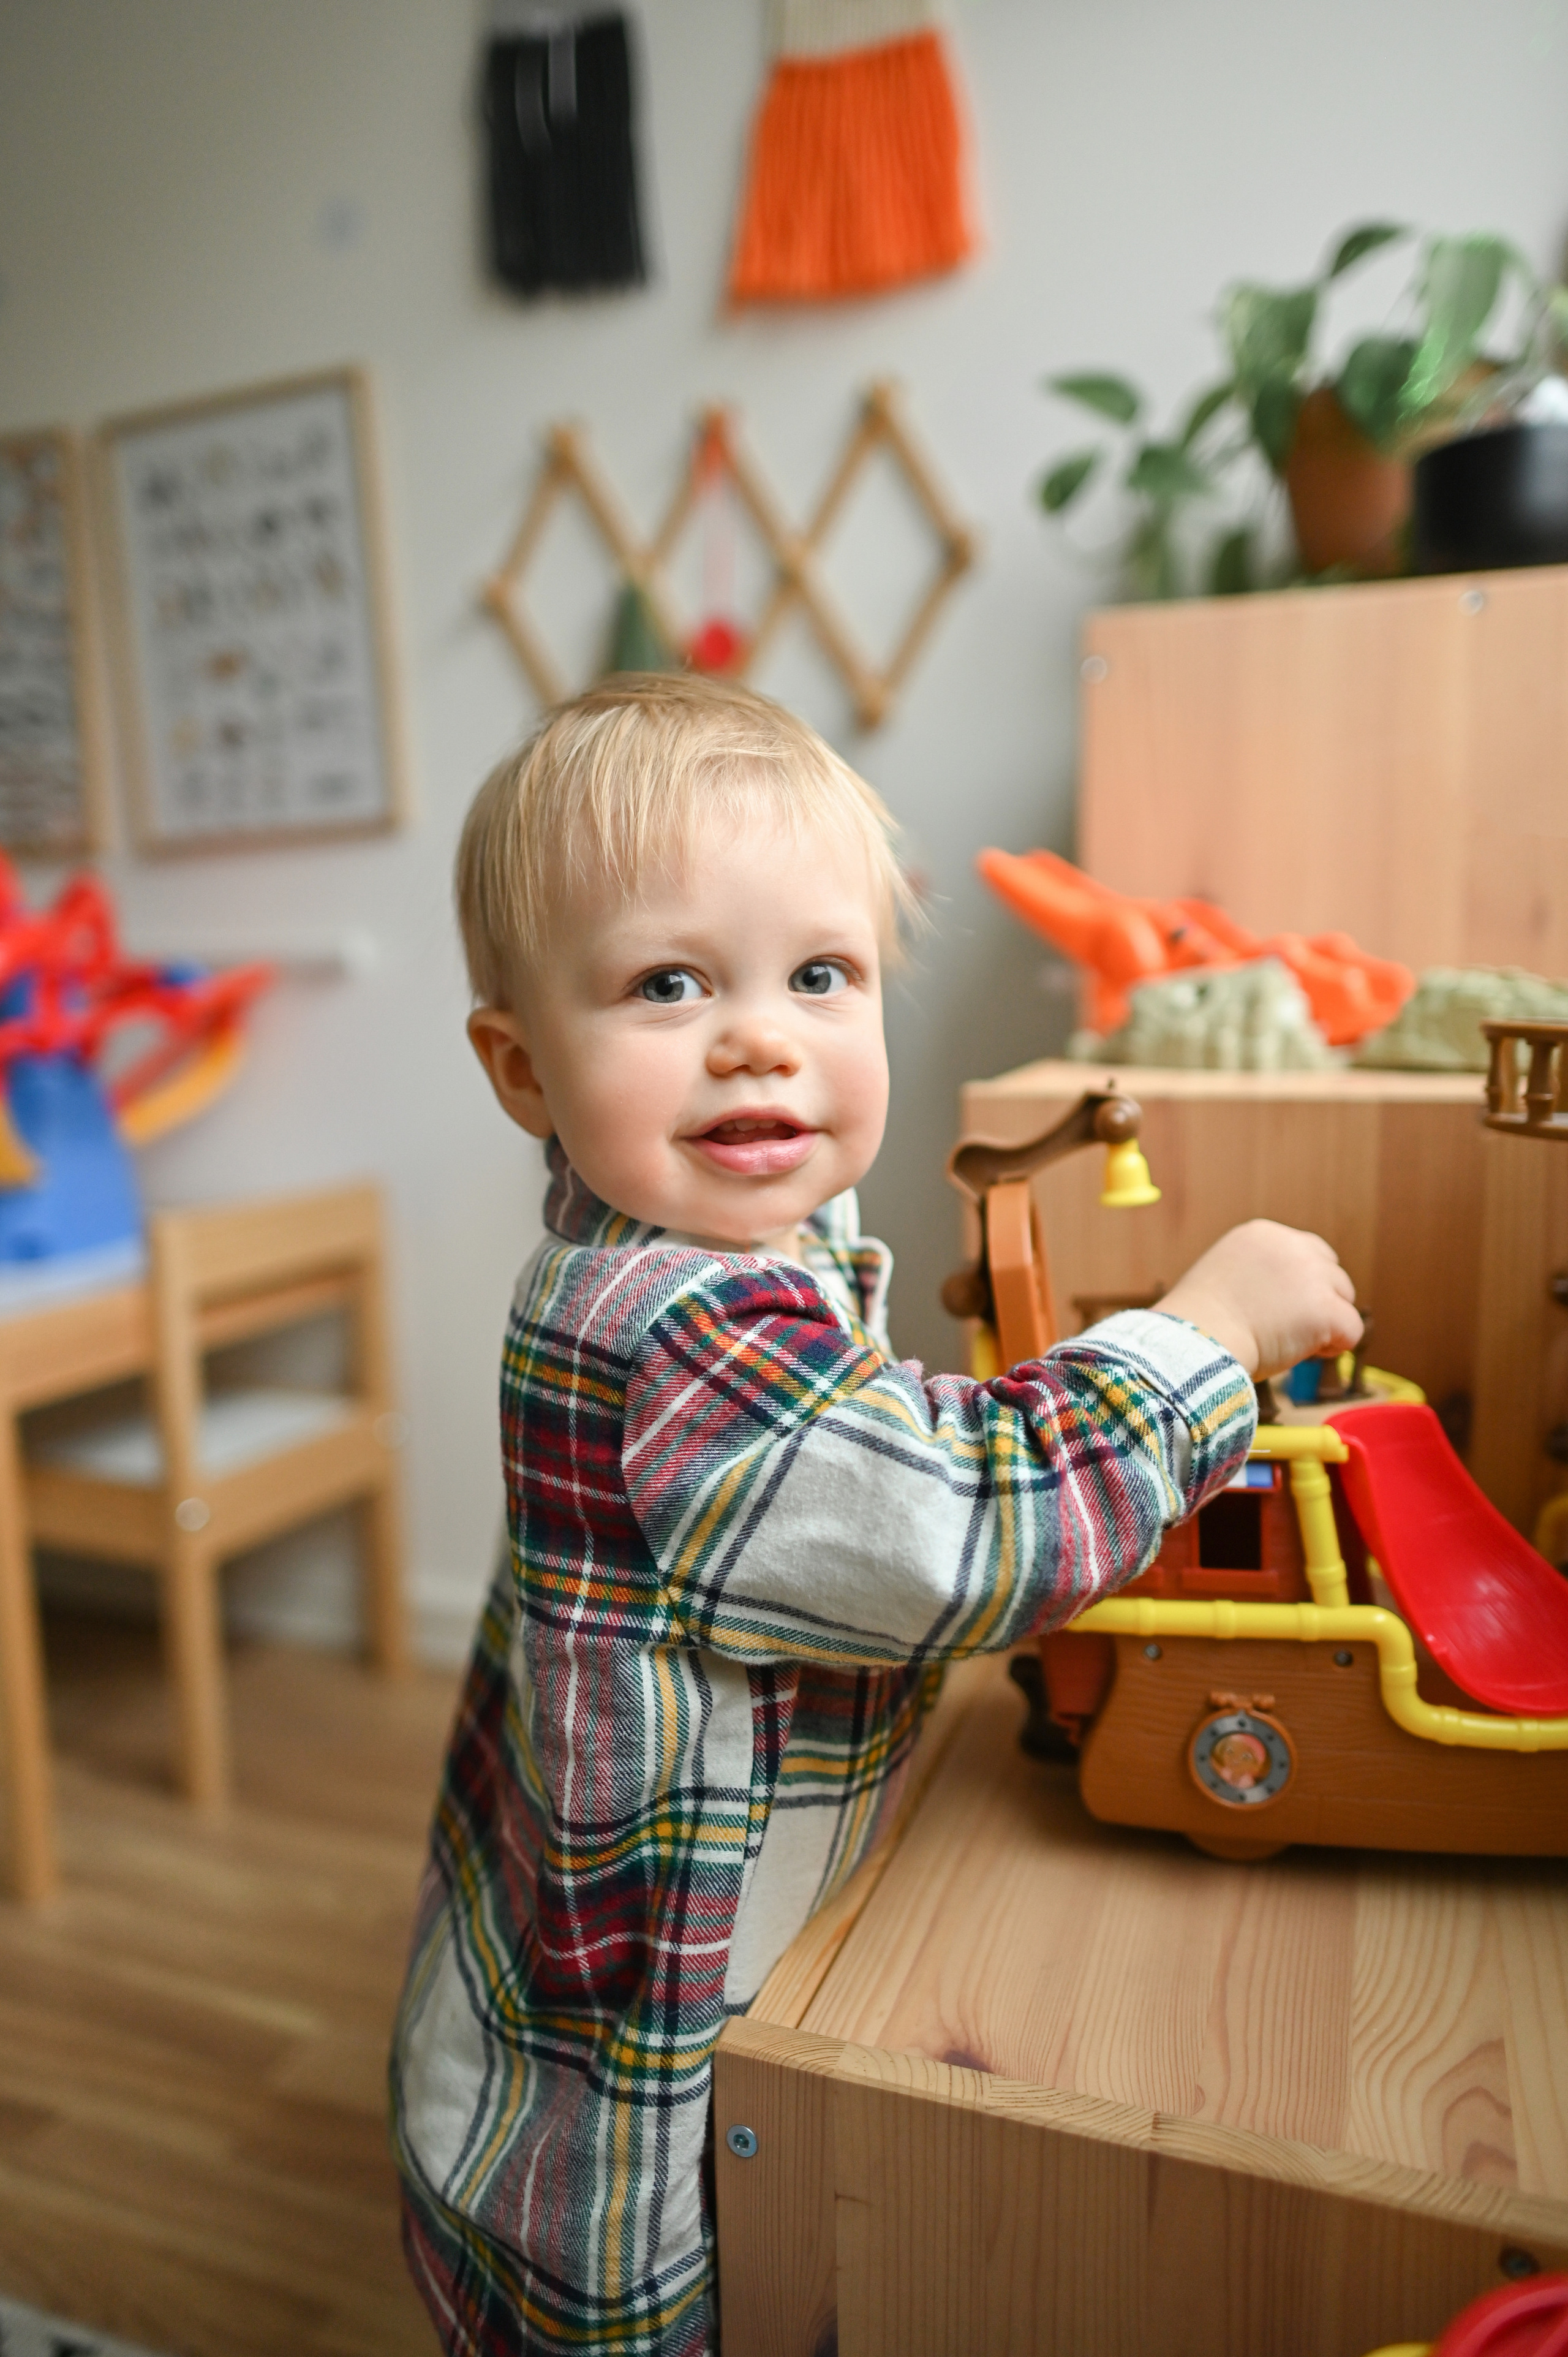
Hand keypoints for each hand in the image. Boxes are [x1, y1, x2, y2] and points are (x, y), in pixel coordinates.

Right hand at [1155, 1220, 1362, 1378]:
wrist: (1195, 1341)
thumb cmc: (1199, 1323)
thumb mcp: (1225, 1277)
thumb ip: (1258, 1275)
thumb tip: (1284, 1300)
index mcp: (1261, 1234)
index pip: (1306, 1252)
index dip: (1299, 1285)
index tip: (1276, 1309)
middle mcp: (1291, 1245)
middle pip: (1331, 1272)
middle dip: (1318, 1300)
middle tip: (1285, 1328)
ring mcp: (1311, 1275)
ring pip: (1344, 1299)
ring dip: (1325, 1322)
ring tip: (1289, 1342)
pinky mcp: (1325, 1308)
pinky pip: (1352, 1329)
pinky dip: (1335, 1346)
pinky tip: (1304, 1353)